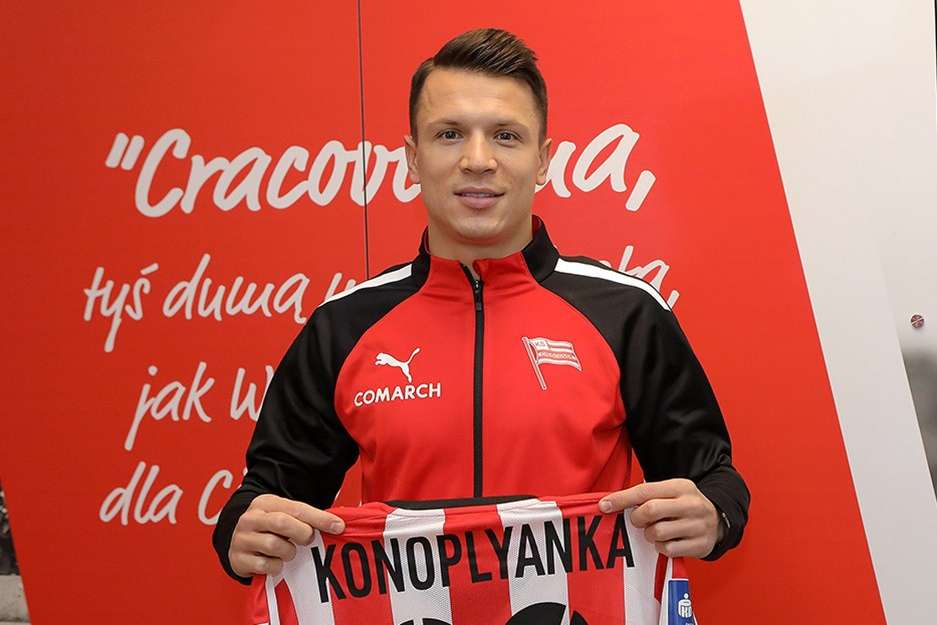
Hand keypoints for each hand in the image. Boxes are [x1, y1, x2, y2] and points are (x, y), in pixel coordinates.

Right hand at [229, 494, 344, 577]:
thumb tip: (337, 525)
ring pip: (273, 545)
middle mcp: (251, 518)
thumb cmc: (269, 529)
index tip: (338, 527)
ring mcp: (241, 538)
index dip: (319, 518)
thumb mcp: (284, 516)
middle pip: (282, 522)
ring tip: (289, 552)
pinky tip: (276, 563)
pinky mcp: (237, 559)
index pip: (297, 508)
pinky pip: (264, 565)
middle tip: (309, 540)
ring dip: (288, 552)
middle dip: (302, 533)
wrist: (239, 543)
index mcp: (266, 503)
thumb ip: (306, 519)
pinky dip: (276, 566)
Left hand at [598, 479, 722, 558]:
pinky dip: (661, 547)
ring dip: (649, 535)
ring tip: (656, 530)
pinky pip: (668, 549)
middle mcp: (691, 504)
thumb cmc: (684, 505)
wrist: (719, 520)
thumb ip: (647, 495)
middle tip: (638, 521)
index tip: (604, 505)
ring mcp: (697, 525)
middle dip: (637, 518)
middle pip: (650, 511)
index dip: (621, 499)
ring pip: (657, 533)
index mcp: (680, 486)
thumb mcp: (671, 492)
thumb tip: (611, 502)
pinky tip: (668, 540)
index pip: (644, 491)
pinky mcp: (700, 545)